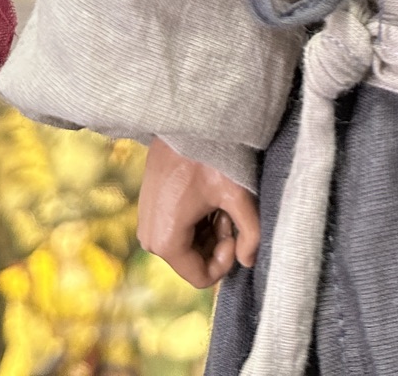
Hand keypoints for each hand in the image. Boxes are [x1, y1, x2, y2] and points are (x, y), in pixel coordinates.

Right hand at [137, 137, 260, 287]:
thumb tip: (250, 261)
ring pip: (188, 246)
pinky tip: (207, 195)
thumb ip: (251, 233)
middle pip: (194, 261)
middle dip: (218, 242)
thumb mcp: (238, 195)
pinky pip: (178, 230)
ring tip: (220, 200)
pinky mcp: (149, 210)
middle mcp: (150, 239)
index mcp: (166, 242)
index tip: (235, 229)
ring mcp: (147, 224)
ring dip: (210, 230)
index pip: (202, 277)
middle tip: (229, 211)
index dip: (226, 260)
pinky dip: (197, 220)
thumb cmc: (212, 155)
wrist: (185, 119)